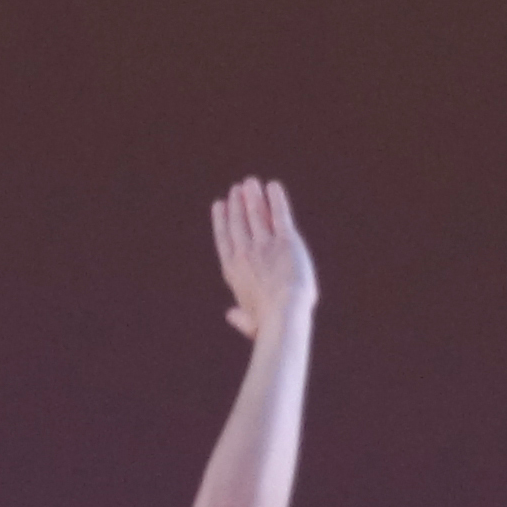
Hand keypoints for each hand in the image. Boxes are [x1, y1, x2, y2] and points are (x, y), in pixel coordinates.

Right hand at [208, 176, 315, 338]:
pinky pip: (280, 214)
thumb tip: (230, 315)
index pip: (223, 238)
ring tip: (250, 183)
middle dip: (237, 203)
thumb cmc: (268, 324)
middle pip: (238, 221)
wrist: (283, 316)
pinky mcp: (286, 240)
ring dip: (252, 196)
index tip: (219, 205)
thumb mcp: (250, 322)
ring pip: (256, 214)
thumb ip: (240, 317)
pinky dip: (276, 198)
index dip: (221, 219)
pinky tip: (273, 186)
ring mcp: (264, 244)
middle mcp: (245, 253)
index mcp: (232, 270)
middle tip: (237, 188)